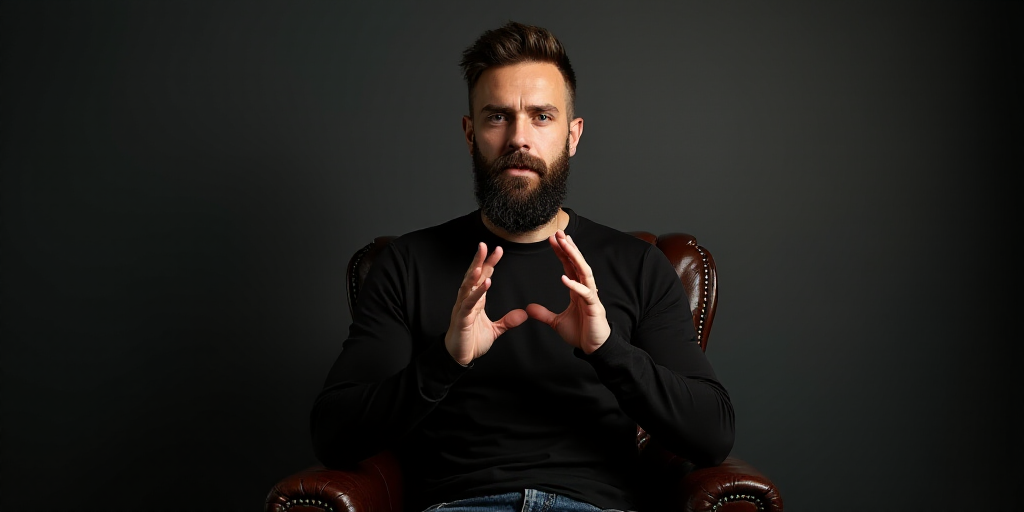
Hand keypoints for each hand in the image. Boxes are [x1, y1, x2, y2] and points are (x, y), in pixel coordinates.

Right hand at [445, 242, 527, 364]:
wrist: (459, 357)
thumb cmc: (471, 341)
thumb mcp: (495, 330)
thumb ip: (507, 321)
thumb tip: (523, 314)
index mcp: (475, 300)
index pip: (482, 277)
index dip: (489, 264)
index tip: (498, 251)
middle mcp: (467, 300)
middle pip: (473, 276)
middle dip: (479, 261)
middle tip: (485, 245)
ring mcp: (463, 308)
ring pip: (468, 287)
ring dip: (474, 274)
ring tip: (481, 262)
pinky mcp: (462, 319)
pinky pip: (469, 304)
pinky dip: (477, 293)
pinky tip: (484, 284)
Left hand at [526, 231, 610, 353]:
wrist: (594, 349)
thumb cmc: (581, 334)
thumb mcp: (556, 322)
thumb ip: (544, 314)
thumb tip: (528, 308)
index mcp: (577, 290)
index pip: (569, 266)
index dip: (562, 252)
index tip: (553, 239)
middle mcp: (586, 289)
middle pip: (577, 263)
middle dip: (569, 248)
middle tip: (559, 233)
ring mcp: (591, 297)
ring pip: (584, 272)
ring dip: (575, 257)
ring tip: (566, 244)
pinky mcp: (594, 308)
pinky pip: (585, 294)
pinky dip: (575, 285)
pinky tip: (564, 278)